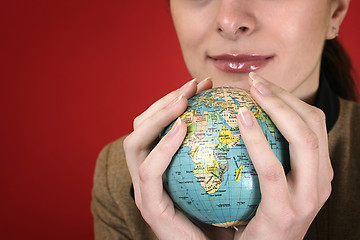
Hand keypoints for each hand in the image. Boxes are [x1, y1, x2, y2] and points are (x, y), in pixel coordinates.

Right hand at [123, 77, 213, 239]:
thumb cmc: (225, 214)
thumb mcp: (224, 173)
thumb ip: (224, 148)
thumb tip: (246, 113)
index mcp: (162, 163)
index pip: (157, 124)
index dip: (175, 99)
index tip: (202, 84)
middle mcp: (147, 173)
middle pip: (140, 127)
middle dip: (164, 101)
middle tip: (193, 85)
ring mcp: (145, 190)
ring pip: (135, 143)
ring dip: (158, 116)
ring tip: (183, 100)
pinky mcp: (150, 207)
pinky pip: (151, 171)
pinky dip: (163, 146)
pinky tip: (184, 127)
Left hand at [234, 72, 332, 239]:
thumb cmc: (256, 215)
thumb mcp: (266, 182)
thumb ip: (264, 155)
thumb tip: (238, 117)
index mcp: (318, 171)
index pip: (311, 123)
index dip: (289, 98)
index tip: (261, 84)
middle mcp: (321, 181)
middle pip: (312, 125)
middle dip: (284, 96)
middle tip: (254, 81)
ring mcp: (308, 198)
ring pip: (303, 140)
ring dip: (277, 108)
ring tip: (249, 92)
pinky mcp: (286, 211)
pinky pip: (272, 169)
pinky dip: (258, 140)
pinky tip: (241, 119)